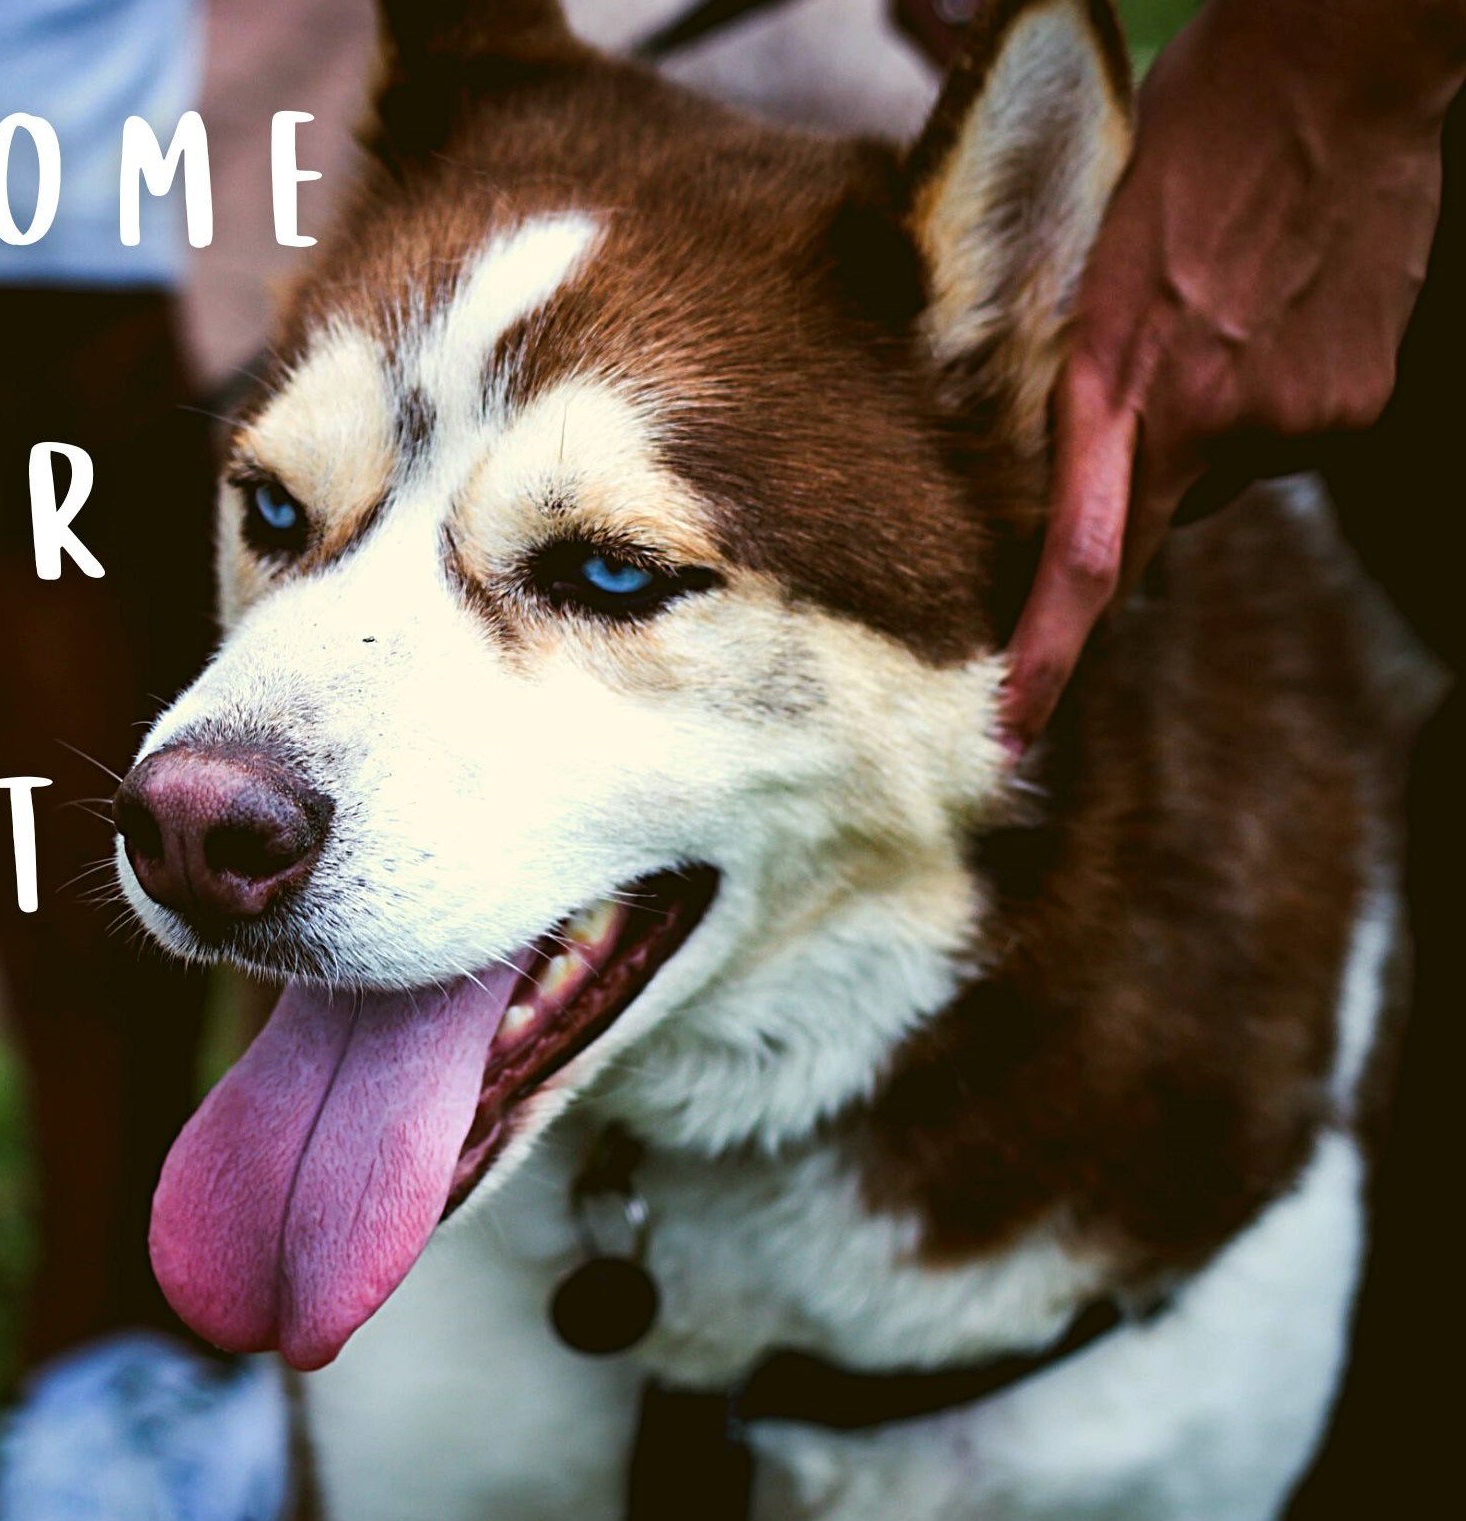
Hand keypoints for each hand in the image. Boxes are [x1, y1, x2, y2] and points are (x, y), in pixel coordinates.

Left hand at [1000, 0, 1460, 746]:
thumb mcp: (1094, 259)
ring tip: (1213, 308)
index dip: (1047, 659)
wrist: (1337, 68)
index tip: (1012, 738)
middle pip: (1150, 514)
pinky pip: (1282, 437)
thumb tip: (1073, 467)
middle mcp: (1224, 423)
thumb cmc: (1191, 139)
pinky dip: (1262, 395)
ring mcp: (1304, 417)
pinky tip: (1266, 309)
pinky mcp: (1359, 400)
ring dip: (1203, 419)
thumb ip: (1084, 377)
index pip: (1084, 563)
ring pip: (1219, 467)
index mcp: (1133, 388)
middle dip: (1130, 473)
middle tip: (1142, 370)